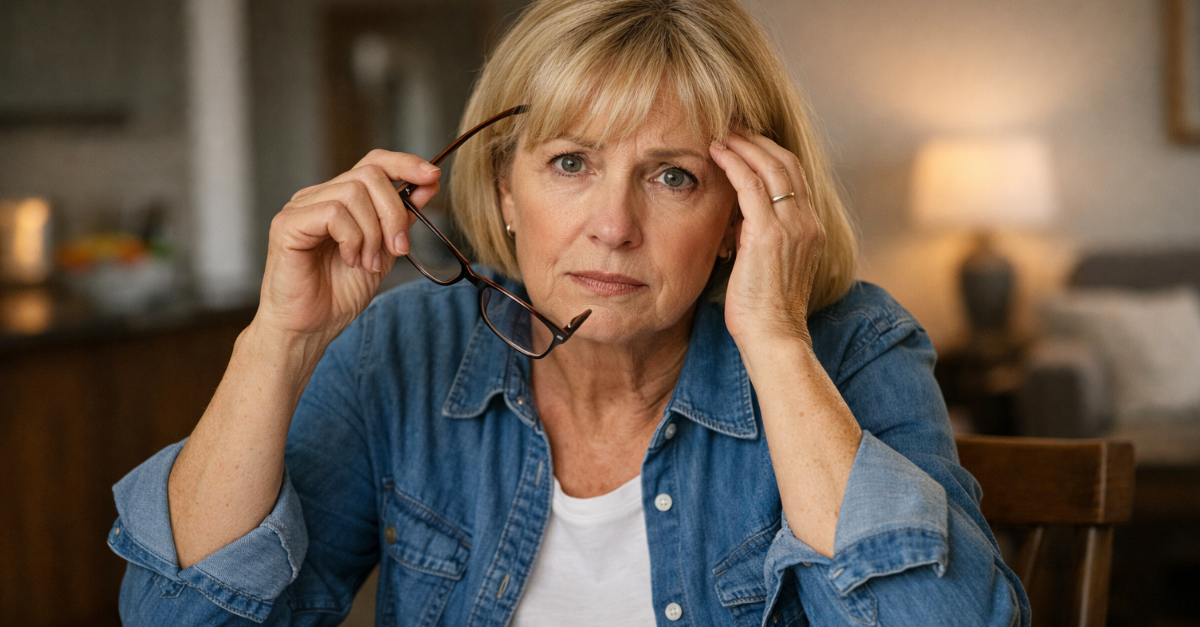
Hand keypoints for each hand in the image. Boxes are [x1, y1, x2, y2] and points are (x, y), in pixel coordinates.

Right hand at [256, 150, 441, 341]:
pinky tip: (350, 260)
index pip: (373, 162)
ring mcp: (300, 207)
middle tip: (397, 249)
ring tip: (368, 262)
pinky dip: (353, 238)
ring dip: (373, 232)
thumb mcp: (384, 252)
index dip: (405, 163)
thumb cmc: (339, 294)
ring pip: (354, 193)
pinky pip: (334, 212)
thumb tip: (428, 184)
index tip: (433, 176)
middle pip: (369, 175)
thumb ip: (402, 219)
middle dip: (394, 212)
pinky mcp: (288, 223)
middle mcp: (318, 196)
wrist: (309, 328)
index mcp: (340, 199)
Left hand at [709, 130, 824, 346]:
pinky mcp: (768, 233)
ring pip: (770, 166)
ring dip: (744, 144)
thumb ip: (759, 238)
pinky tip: (715, 153)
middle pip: (786, 162)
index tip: (746, 142)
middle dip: (757, 140)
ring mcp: (791, 226)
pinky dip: (733, 162)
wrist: (774, 337)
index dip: (770, 154)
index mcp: (810, 229)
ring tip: (720, 132)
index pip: (794, 177)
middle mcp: (806, 222)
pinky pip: (750, 184)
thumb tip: (738, 219)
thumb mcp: (767, 266)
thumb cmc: (764, 312)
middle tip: (732, 125)